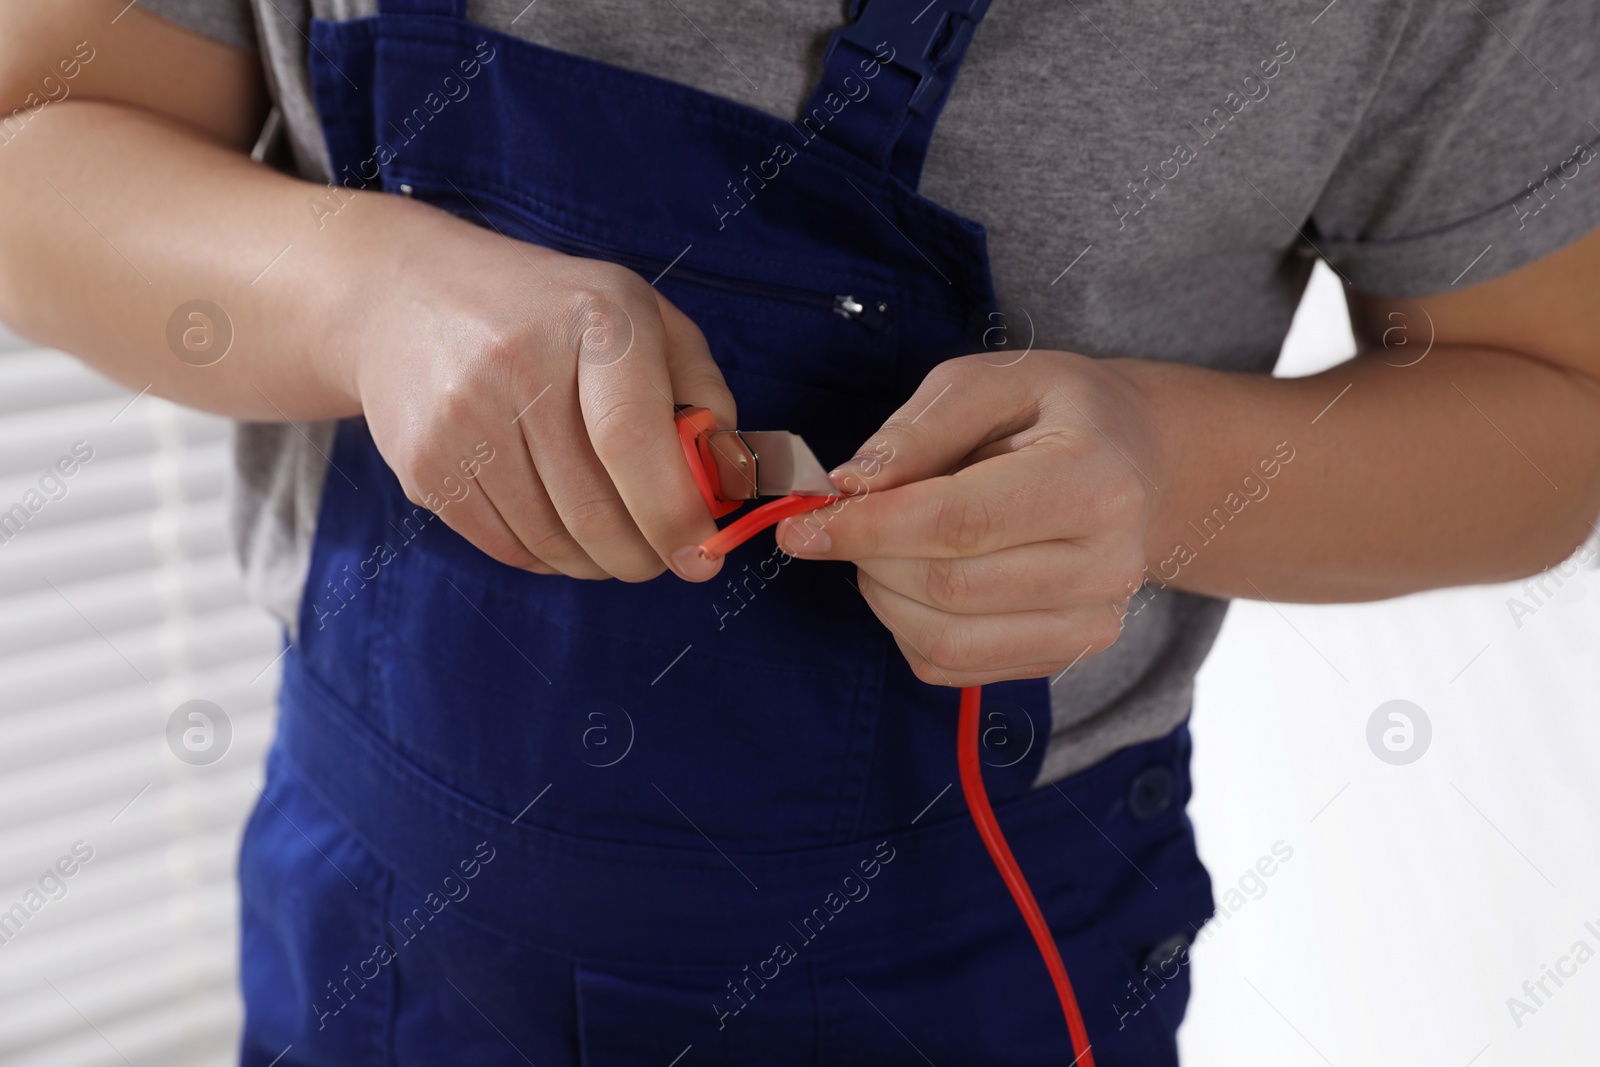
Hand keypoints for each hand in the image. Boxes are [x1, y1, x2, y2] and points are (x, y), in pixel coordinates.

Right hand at [338, 204, 733, 581]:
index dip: (673, 513)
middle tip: (663, 557)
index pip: (632, 439)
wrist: (405, 295)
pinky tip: (560, 527)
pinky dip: (549, 557)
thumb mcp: (644, 320)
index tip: (702, 555)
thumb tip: (729, 483)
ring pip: (553, 542)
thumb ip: (704, 396)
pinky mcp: (424, 466)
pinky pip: (508, 549)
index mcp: (593, 319)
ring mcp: (460, 419)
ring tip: (613, 540)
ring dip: (599, 562)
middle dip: (645, 555)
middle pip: (595, 511)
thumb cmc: (554, 314)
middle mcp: (517, 364)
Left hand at [774, 353, 1158, 685]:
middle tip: (843, 521)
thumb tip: (849, 488)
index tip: (802, 525)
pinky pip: (951, 667)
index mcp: (1096, 483)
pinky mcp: (1063, 657)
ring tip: (885, 544)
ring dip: (883, 595)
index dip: (869, 528)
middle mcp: (1107, 567)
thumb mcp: (991, 380)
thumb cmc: (1056, 413)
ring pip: (944, 640)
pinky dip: (906, 628)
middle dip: (870, 556)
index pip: (959, 523)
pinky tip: (913, 579)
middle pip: (948, 588)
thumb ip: (918, 430)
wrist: (1136, 462)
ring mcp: (1091, 624)